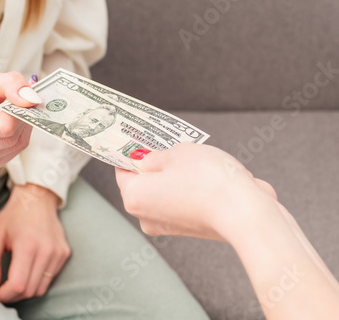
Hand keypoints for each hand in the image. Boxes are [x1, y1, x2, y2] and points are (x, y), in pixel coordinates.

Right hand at [0, 72, 42, 173]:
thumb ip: (11, 84)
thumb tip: (32, 100)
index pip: (4, 126)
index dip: (19, 110)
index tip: (18, 99)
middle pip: (10, 139)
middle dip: (20, 120)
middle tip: (15, 104)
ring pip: (14, 148)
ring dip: (19, 130)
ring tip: (7, 114)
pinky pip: (12, 155)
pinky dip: (15, 140)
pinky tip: (4, 129)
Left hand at [0, 183, 70, 302]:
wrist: (38, 198)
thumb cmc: (14, 215)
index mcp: (27, 245)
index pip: (18, 285)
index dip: (4, 294)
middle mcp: (46, 250)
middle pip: (29, 290)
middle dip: (12, 295)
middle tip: (1, 288)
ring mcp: (58, 253)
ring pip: (41, 288)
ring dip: (25, 290)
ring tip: (14, 281)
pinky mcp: (64, 254)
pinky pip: (50, 278)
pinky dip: (37, 281)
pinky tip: (28, 270)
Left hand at [115, 143, 277, 240]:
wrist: (246, 214)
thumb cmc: (209, 181)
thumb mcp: (178, 153)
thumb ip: (156, 156)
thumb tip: (145, 159)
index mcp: (134, 197)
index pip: (123, 170)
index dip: (131, 152)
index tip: (138, 139)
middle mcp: (146, 217)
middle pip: (145, 182)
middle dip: (158, 163)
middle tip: (172, 145)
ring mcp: (168, 226)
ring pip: (167, 191)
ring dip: (180, 175)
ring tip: (201, 161)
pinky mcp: (190, 229)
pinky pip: (186, 201)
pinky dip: (196, 189)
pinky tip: (214, 177)